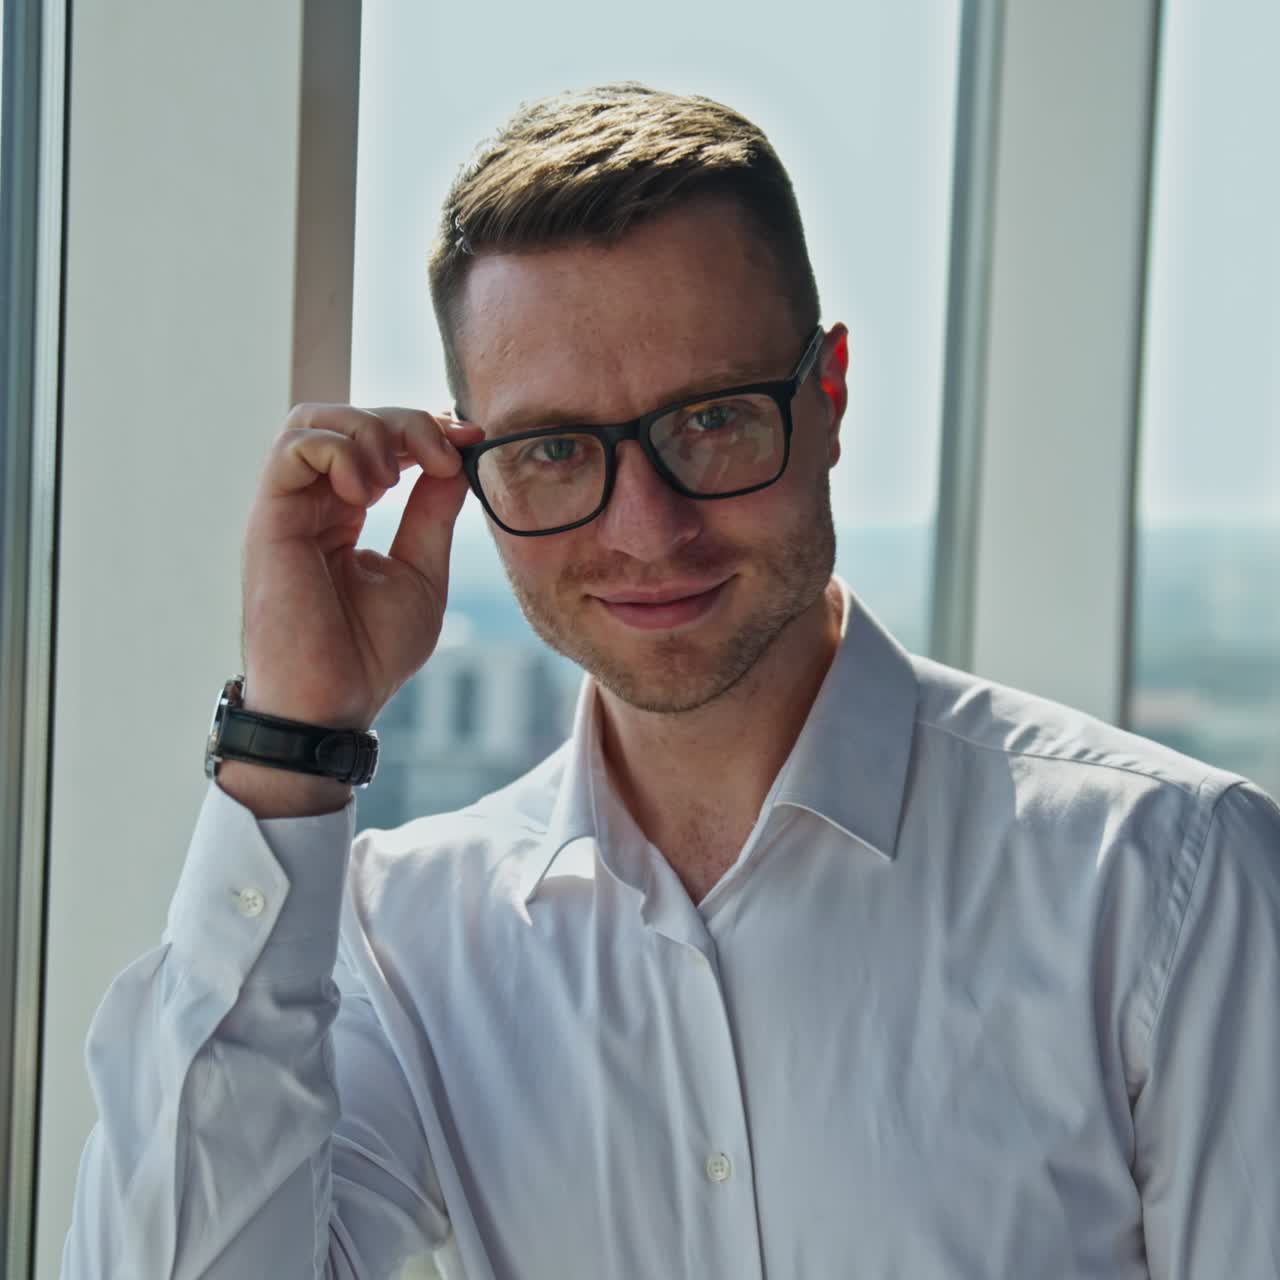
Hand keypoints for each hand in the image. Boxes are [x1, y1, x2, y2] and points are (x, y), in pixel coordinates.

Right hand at [238, 404, 484, 731]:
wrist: (333, 703)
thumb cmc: (370, 654)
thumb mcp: (421, 571)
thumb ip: (433, 514)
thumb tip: (454, 460)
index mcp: (341, 515)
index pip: (373, 441)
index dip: (422, 428)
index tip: (468, 440)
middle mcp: (309, 505)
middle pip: (345, 418)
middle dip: (404, 422)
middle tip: (443, 454)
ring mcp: (286, 510)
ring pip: (313, 419)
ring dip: (370, 431)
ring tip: (398, 479)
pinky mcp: (270, 520)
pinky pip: (295, 447)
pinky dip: (342, 451)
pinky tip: (371, 494)